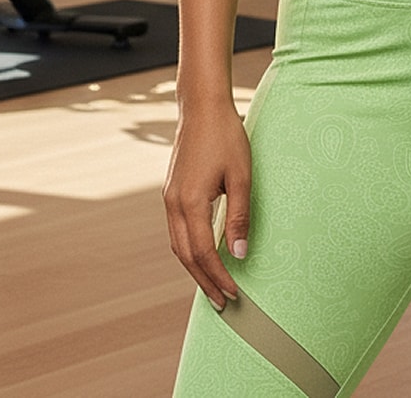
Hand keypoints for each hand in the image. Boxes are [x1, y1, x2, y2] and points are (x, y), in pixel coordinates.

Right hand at [163, 98, 252, 309]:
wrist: (202, 107)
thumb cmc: (225, 136)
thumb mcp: (241, 176)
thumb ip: (239, 217)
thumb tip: (239, 254)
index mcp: (190, 202)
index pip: (202, 253)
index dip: (218, 276)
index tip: (233, 294)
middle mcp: (173, 204)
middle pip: (185, 255)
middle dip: (204, 281)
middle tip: (222, 303)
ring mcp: (169, 198)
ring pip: (177, 245)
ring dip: (194, 268)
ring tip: (213, 286)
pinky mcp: (171, 192)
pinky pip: (177, 230)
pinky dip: (188, 249)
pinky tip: (202, 255)